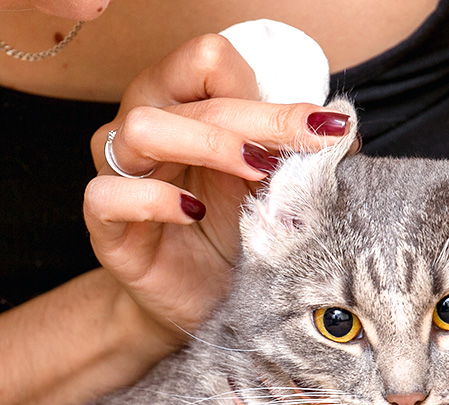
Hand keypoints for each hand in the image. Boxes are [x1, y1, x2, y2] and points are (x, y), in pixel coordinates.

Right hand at [82, 33, 353, 346]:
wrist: (202, 300)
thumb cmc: (233, 235)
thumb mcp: (270, 188)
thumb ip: (293, 154)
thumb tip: (342, 129)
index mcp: (182, 105)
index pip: (208, 61)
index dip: (265, 91)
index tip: (319, 129)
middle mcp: (144, 127)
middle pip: (187, 91)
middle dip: (258, 116)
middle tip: (309, 142)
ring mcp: (119, 173)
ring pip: (141, 128)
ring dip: (208, 143)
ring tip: (255, 172)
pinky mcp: (105, 224)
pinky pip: (108, 195)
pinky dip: (154, 198)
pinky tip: (192, 211)